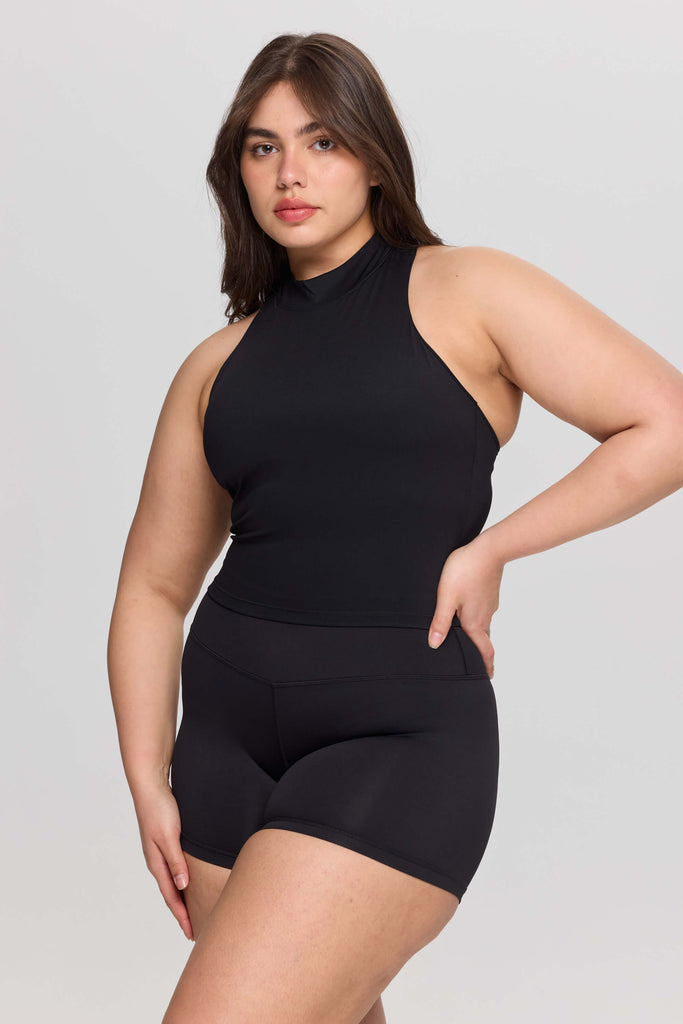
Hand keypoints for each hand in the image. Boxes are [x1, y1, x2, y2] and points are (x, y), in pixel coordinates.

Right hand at [132, 780, 193, 940]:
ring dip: (182, 897)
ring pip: (173, 881)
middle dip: (182, 912)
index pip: (171, 896)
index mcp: (157, 863)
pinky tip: (189, 881)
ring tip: (193, 911)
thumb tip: (183, 886)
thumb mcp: (170, 837)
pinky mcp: (166, 841)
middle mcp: (157, 860)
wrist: (151, 786)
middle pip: (171, 893)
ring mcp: (160, 851)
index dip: (182, 915)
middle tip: (195, 930)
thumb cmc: (160, 810)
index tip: (192, 933)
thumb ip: (176, 861)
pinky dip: (182, 880)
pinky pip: (175, 868)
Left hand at [427, 534, 503, 677]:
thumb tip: (434, 645)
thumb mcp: (446, 598)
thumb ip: (440, 622)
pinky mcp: (490, 592)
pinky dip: (479, 617)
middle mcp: (485, 616)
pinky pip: (485, 610)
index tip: (488, 676)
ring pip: (485, 624)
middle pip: (485, 640)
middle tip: (479, 662)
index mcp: (475, 622)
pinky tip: (470, 610)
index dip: (486, 666)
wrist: (488, 550)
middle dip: (482, 653)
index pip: (484, 651)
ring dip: (480, 635)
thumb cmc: (464, 571)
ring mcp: (490, 604)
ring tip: (470, 638)